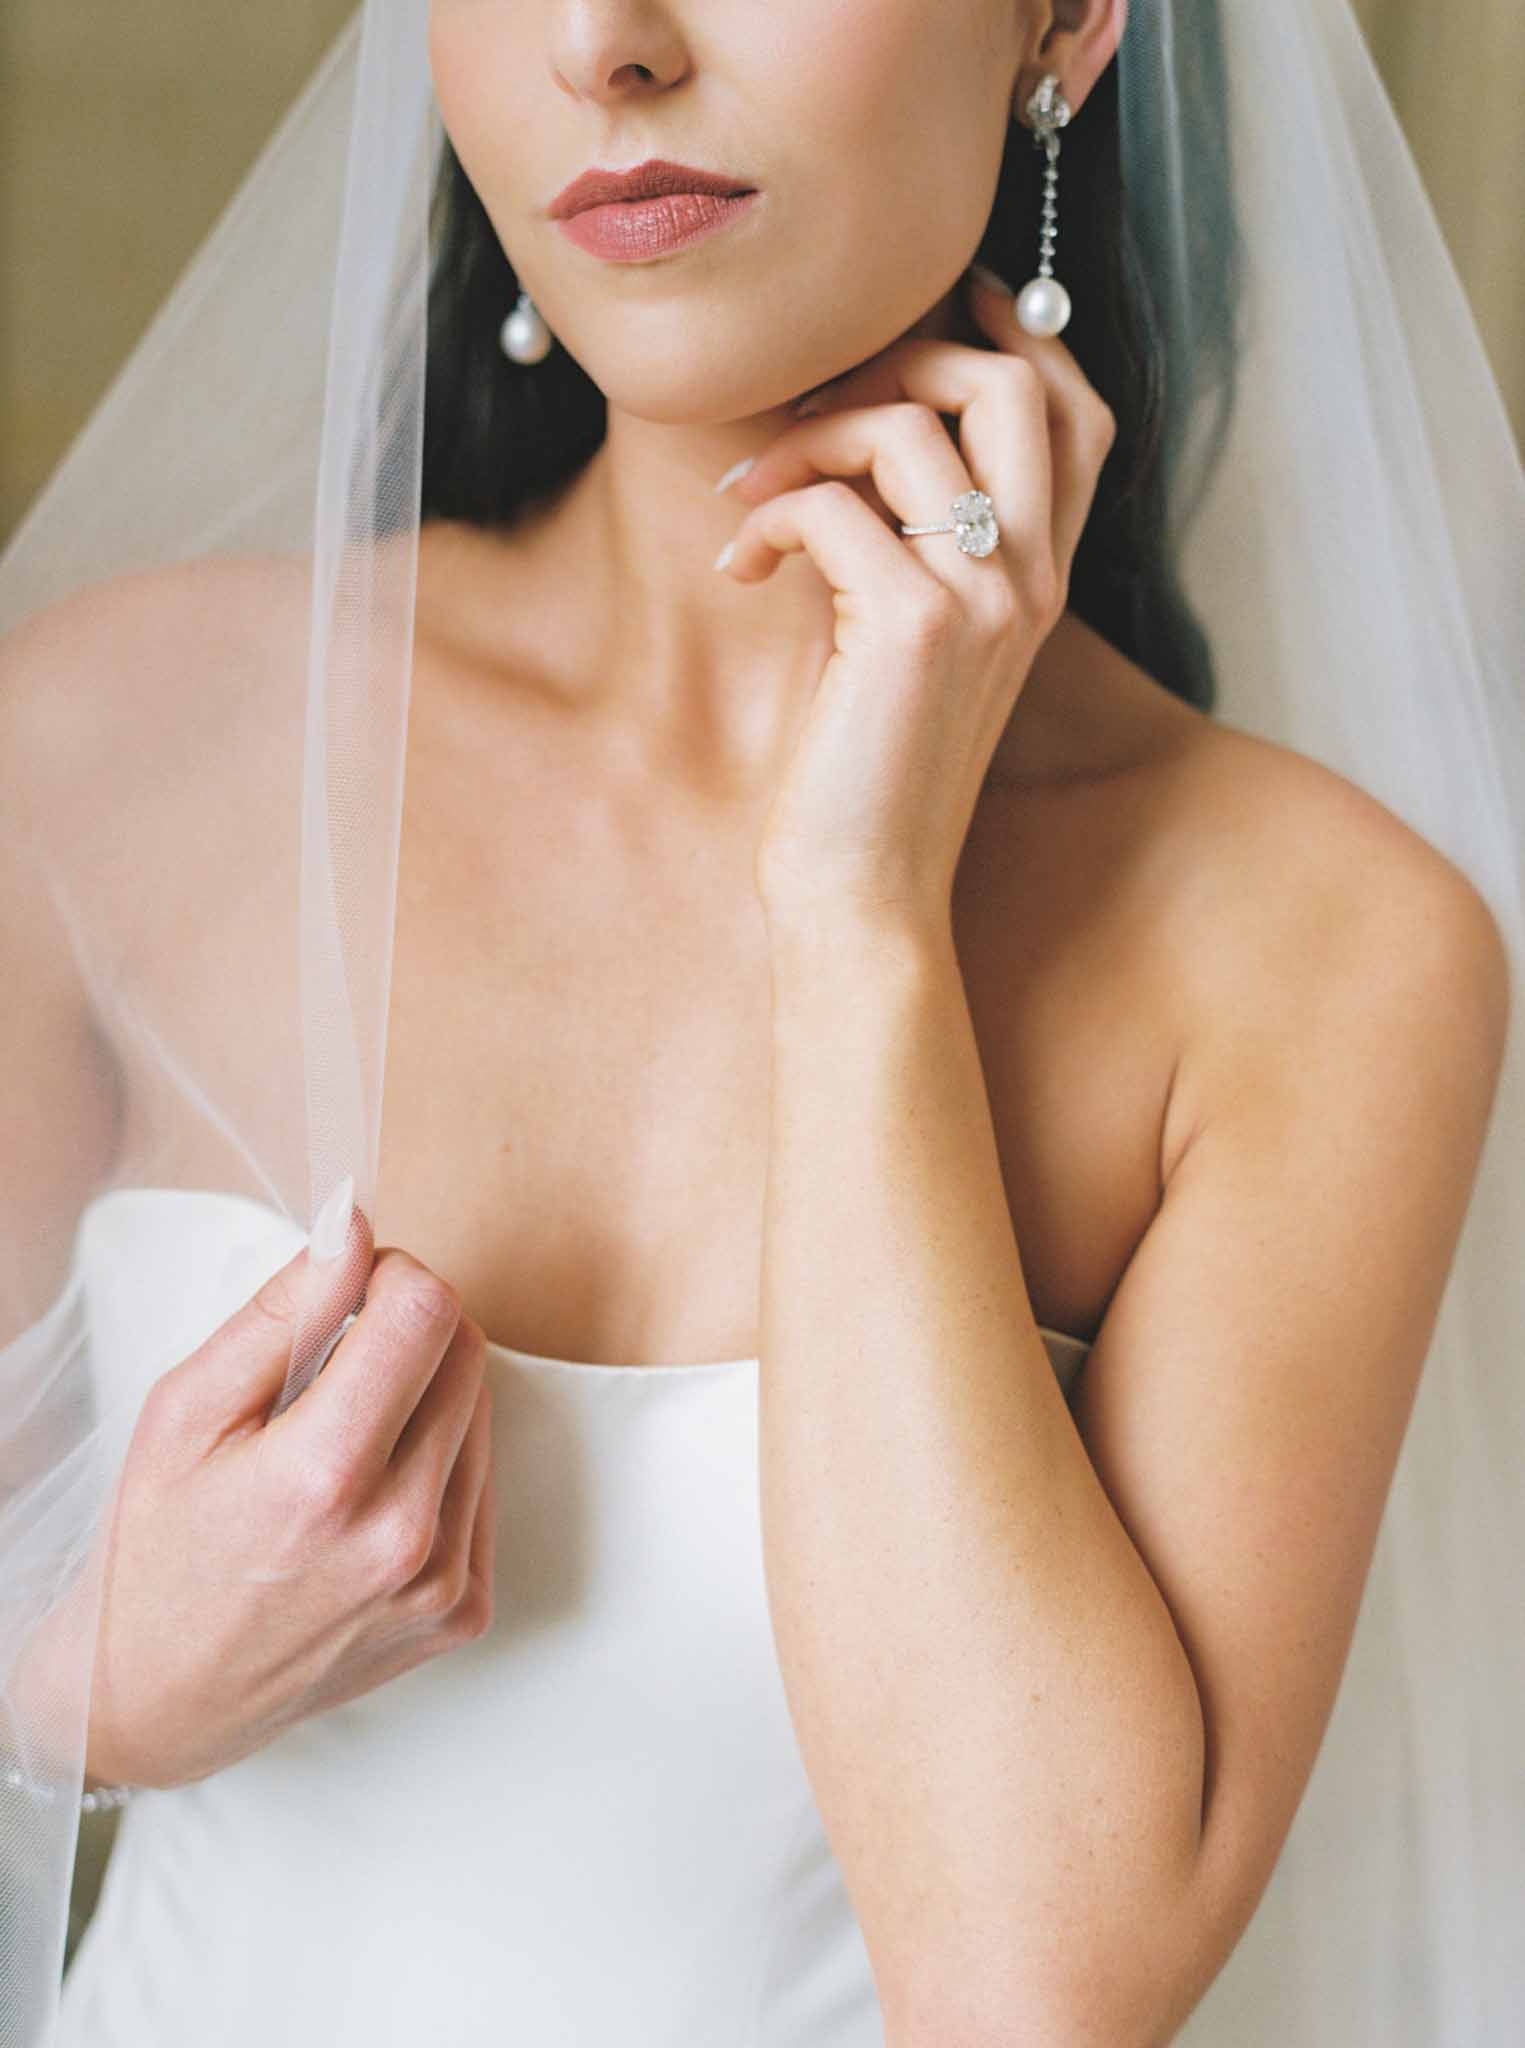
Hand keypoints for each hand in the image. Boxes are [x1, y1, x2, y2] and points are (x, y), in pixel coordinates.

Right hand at [67, 1206, 495, 1790]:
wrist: (162, 1698)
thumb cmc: (160, 1548)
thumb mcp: (187, 1410)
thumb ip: (283, 1309)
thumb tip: (356, 1228)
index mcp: (323, 1477)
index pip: (426, 1311)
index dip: (390, 1277)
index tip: (350, 1290)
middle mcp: (400, 1535)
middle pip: (466, 1353)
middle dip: (408, 1330)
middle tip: (334, 1363)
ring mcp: (440, 1582)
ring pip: (482, 1413)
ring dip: (425, 1396)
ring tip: (340, 1440)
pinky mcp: (463, 1611)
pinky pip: (482, 1484)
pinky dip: (437, 1463)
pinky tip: (367, 1494)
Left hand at [717, 266, 1115, 933]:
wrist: (864, 888)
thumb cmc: (867, 768)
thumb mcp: (906, 636)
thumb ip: (916, 539)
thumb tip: (859, 426)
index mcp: (1042, 576)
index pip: (1074, 410)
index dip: (1013, 332)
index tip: (937, 301)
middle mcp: (1034, 578)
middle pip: (1009, 380)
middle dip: (900, 355)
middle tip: (815, 404)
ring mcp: (985, 599)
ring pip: (905, 425)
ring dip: (803, 441)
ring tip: (750, 500)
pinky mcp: (915, 627)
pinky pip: (830, 504)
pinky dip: (767, 518)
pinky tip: (740, 571)